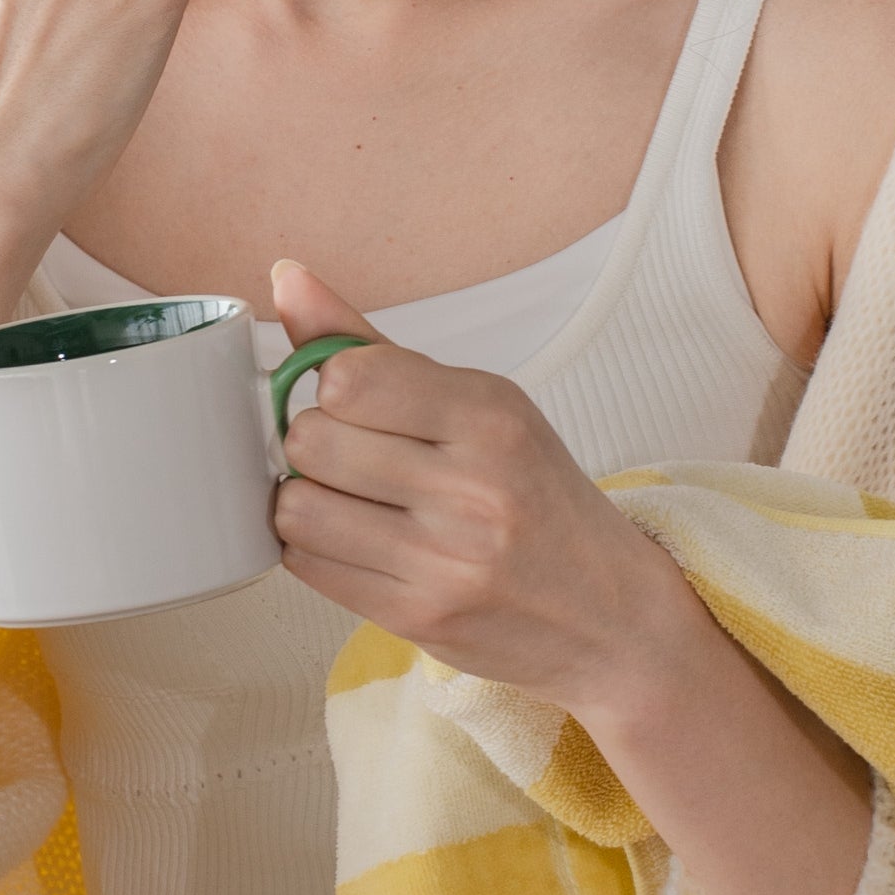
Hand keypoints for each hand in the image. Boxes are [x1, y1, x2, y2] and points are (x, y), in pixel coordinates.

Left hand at [269, 261, 700, 724]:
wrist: (608, 614)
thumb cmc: (537, 499)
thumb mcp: (480, 406)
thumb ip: (373, 347)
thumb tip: (286, 278)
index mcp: (491, 416)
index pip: (348, 378)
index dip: (332, 386)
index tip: (356, 400)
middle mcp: (473, 487)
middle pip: (310, 441)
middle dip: (314, 444)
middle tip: (353, 456)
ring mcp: (445, 559)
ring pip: (296, 508)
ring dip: (308, 501)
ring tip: (353, 502)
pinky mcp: (418, 616)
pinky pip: (306, 565)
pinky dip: (316, 549)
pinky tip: (360, 543)